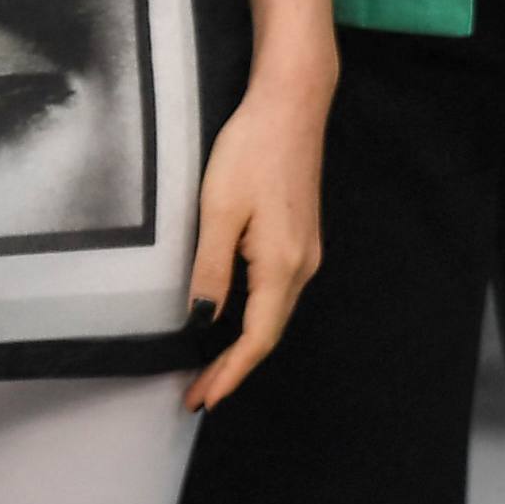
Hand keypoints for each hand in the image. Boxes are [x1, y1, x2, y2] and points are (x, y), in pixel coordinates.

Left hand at [180, 58, 330, 409]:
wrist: (292, 103)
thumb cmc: (252, 149)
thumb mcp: (218, 211)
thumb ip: (210, 271)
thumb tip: (201, 321)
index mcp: (282, 263)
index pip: (256, 338)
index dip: (229, 373)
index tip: (200, 400)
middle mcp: (303, 264)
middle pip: (270, 331)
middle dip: (234, 366)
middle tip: (196, 393)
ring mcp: (308, 249)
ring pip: (276, 313)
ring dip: (244, 344)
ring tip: (210, 366)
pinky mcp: (302, 235)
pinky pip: (278, 292)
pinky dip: (255, 317)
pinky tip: (233, 321)